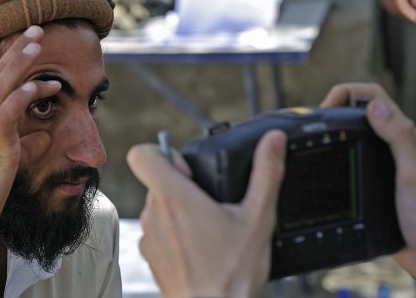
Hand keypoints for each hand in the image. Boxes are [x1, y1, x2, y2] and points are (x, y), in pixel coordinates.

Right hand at [0, 25, 60, 232]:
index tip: (38, 56)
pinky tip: (37, 85)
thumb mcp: (6, 162)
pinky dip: (20, 98)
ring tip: (37, 42)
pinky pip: (6, 116)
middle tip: (36, 30)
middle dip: (18, 50)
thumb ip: (25, 145)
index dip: (18, 67)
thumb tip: (45, 137)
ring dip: (19, 62)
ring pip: (0, 87)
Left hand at [126, 130, 286, 297]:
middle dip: (182, 185)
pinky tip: (198, 247)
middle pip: (157, 181)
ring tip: (207, 229)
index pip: (142, 154)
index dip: (162, 152)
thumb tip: (273, 141)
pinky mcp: (149, 255)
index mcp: (174, 198)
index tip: (187, 168)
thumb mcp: (258, 218)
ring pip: (157, 206)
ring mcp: (148, 236)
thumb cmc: (232, 274)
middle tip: (209, 204)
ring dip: (178, 210)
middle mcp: (153, 214)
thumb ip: (266, 173)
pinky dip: (173, 233)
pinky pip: (157, 231)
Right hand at [321, 83, 415, 287]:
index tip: (324, 109)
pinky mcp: (371, 183)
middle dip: (331, 111)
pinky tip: (321, 172)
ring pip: (350, 137)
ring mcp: (380, 164)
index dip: (345, 93)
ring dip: (331, 135)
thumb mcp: (415, 172)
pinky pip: (348, 161)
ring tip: (311, 145)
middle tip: (312, 128)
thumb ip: (400, 137)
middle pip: (356, 112)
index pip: (372, 95)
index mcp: (402, 135)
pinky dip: (333, 159)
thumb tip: (374, 106)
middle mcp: (391, 145)